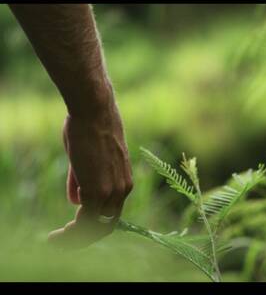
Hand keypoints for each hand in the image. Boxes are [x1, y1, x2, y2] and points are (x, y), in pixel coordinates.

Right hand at [48, 101, 132, 248]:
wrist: (94, 112)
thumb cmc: (88, 129)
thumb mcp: (86, 159)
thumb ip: (83, 181)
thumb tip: (76, 201)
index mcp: (124, 183)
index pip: (112, 215)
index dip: (93, 226)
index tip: (72, 228)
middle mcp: (122, 190)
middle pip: (106, 227)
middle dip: (83, 238)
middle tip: (61, 239)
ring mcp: (112, 191)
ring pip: (96, 228)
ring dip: (74, 239)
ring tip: (54, 240)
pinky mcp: (98, 190)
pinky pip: (86, 221)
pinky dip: (72, 232)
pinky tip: (58, 233)